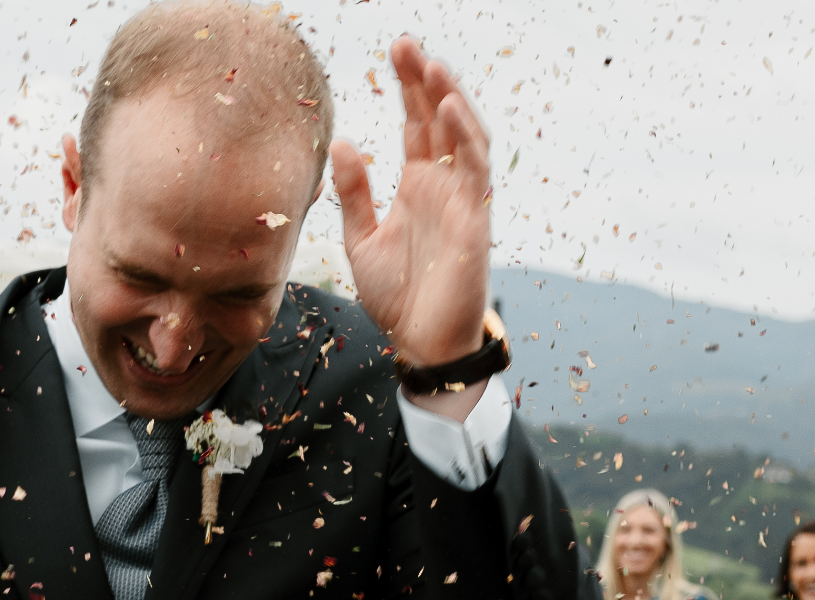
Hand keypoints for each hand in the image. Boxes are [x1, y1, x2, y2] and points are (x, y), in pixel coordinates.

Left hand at [332, 37, 490, 367]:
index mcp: (418, 184)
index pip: (414, 123)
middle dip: (424, 80)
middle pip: (438, 119)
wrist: (421, 342)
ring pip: (463, 136)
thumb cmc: (396, 295)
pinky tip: (447, 110)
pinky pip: (473, 171)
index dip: (407, 86)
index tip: (394, 50)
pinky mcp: (474, 221)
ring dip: (449, 100)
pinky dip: (464, 138)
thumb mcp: (361, 239)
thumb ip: (353, 193)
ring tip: (431, 66)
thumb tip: (340, 143)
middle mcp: (443, 184)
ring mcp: (462, 199)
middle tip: (404, 43)